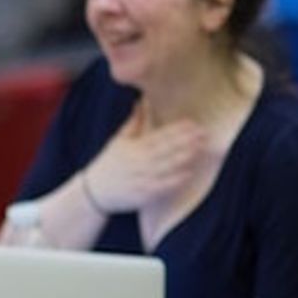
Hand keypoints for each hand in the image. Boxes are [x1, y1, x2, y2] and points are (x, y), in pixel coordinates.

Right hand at [84, 106, 206, 213]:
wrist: (93, 193)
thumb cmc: (108, 165)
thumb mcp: (117, 141)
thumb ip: (133, 123)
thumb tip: (141, 102)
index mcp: (133, 148)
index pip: (158, 137)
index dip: (176, 130)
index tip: (192, 123)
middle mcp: (137, 163)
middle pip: (165, 150)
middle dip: (185, 141)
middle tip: (204, 133)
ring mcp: (140, 179)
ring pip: (165, 167)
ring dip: (183, 158)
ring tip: (200, 149)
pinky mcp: (142, 195)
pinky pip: (161, 187)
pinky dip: (174, 180)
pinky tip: (188, 173)